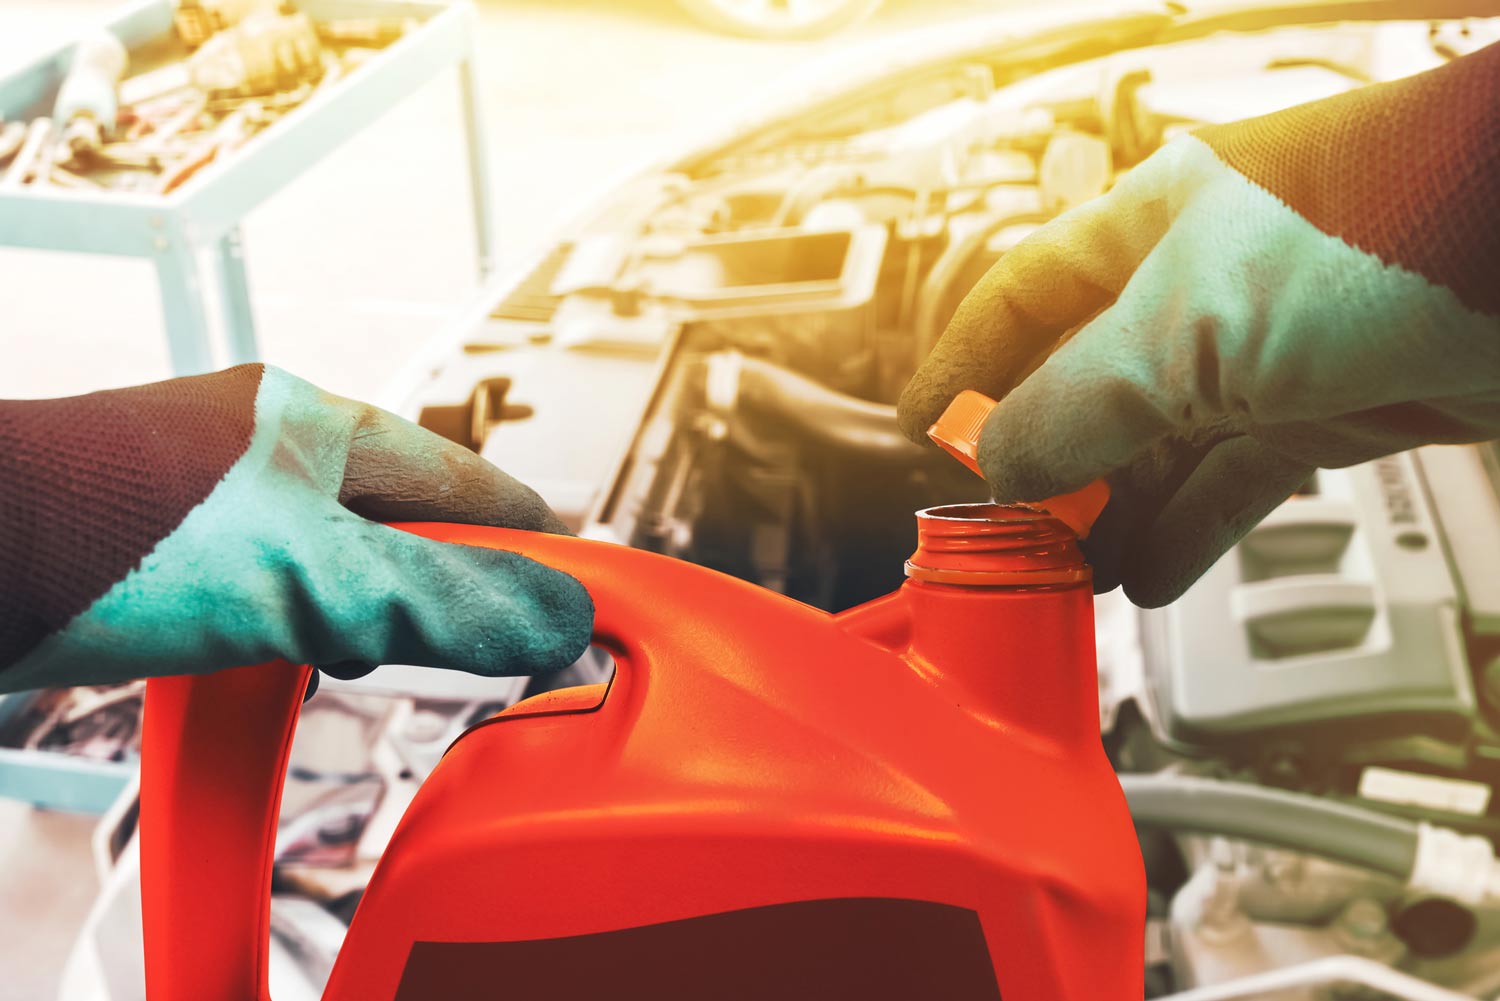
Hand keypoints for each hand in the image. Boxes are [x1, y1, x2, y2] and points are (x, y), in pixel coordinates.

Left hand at [0, 365, 592, 691]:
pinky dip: (298, 632)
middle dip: (447, 580)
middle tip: (493, 634)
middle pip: (402, 519)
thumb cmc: (113, 534)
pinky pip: (270, 591)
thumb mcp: (315, 575)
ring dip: (368, 614)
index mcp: (317, 423)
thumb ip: (445, 600)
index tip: (578, 574)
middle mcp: (269, 451)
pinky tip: (290, 665)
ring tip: (387, 658)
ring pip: (334, 561)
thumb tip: (562, 616)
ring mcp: (216, 500)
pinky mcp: (169, 553)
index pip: (462, 476)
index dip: (527, 530)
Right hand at [899, 46, 1499, 606]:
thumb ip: (1073, 403)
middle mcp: (1205, 280)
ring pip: (1160, 443)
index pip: (1021, 295)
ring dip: (1112, 513)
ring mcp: (1271, 345)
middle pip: (1087, 381)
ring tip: (1072, 574)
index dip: (966, 366)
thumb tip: (998, 464)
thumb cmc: (1393, 231)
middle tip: (1007, 535)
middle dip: (1043, 462)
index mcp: (1151, 223)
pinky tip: (1153, 574)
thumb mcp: (1184, 329)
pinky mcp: (1337, 402)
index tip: (926, 437)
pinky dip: (1190, 529)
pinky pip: (1236, 477)